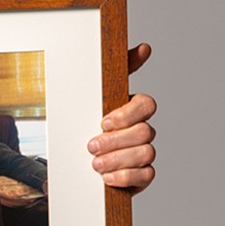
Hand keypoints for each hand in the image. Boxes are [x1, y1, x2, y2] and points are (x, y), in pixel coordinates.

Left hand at [87, 43, 156, 192]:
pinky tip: (108, 177)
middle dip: (115, 141)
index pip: (146, 105)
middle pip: (145, 132)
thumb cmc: (89, 119)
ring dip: (118, 159)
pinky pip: (147, 176)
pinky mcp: (142, 174)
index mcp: (133, 109)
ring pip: (146, 154)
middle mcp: (142, 130)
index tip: (103, 122)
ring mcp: (144, 152)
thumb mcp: (96, 94)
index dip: (127, 114)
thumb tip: (145, 48)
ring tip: (95, 164)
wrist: (77, 156)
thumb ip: (119, 70)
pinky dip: (126, 177)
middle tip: (91, 146)